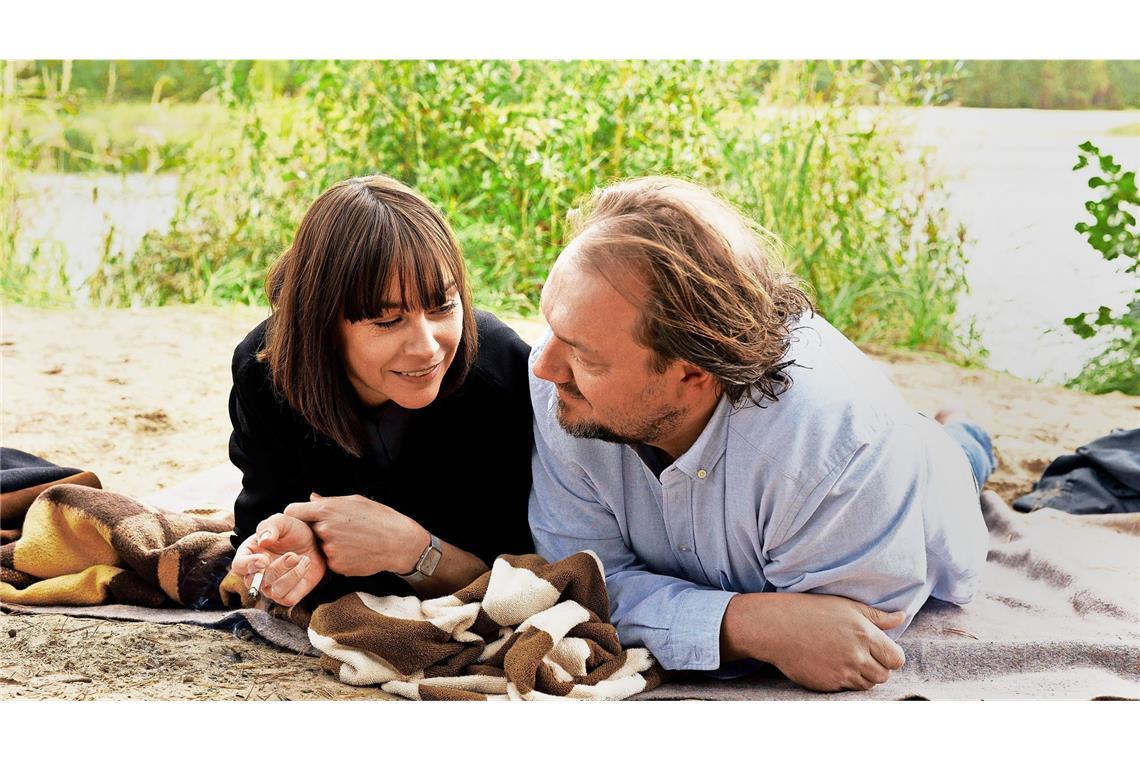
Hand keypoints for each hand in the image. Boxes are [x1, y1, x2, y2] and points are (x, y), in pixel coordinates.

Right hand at [230, 513, 326, 606]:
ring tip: (302, 559)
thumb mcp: (282, 521)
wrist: (314, 540)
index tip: (264, 559)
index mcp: (249, 555)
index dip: (248, 565)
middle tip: (293, 555)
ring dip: (291, 576)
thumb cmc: (293, 531)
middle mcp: (257, 574)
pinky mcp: (288, 595)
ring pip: (274, 592)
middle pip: (256, 582)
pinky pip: (289, 599)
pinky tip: (306, 565)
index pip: (238, 566)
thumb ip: (270, 526)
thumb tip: (263, 541)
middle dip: (276, 569)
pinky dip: (299, 583)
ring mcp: (271, 587)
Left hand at [284, 492, 428, 576]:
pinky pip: (331, 560)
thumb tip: (311, 499)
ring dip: (330, 545)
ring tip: (353, 541)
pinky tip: (356, 551)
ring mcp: (330, 549)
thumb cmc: (379, 518)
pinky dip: (340, 557)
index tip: (302, 519)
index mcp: (327, 510)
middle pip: (308, 531)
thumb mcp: (356, 501)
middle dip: (318, 531)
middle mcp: (324, 529)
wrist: (399, 542)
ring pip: (321, 547)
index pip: (293, 511)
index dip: (296, 515)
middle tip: (341, 530)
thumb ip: (329, 501)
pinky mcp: (336, 565)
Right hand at [723, 592, 906, 691]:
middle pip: (884, 675)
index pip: (896, 659)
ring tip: (844, 659)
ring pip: (867, 685)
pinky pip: (846, 690)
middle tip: (859, 654)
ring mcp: (842, 672)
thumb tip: (901, 617)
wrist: (776, 627)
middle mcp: (856, 656)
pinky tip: (829, 664)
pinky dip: (842, 680)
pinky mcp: (828, 685)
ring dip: (861, 675)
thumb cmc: (811, 611)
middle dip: (877, 667)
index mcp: (865, 634)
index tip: (879, 650)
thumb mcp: (846, 606)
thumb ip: (876, 616)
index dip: (890, 656)